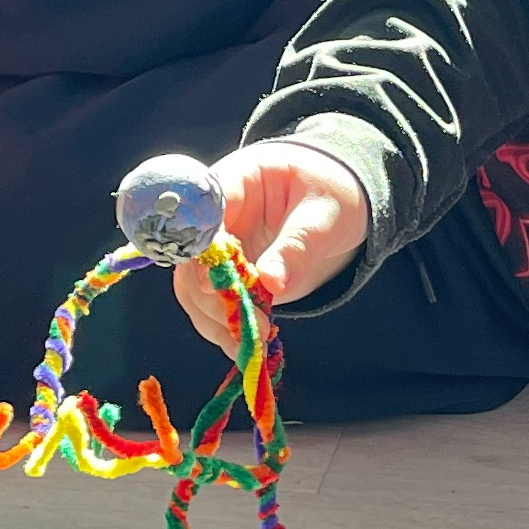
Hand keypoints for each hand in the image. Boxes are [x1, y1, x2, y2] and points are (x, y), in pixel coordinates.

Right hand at [171, 140, 371, 352]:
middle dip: (214, 295)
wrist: (338, 200)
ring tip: (250, 344)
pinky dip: (224, 328)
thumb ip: (297, 246)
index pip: (202, 212)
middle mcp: (216, 215)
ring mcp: (217, 246)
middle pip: (191, 257)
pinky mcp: (226, 274)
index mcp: (236, 180)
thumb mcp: (324, 215)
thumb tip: (271, 283)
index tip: (213, 283)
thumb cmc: (331, 193)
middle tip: (252, 324)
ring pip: (193, 287)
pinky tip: (244, 348)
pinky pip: (211, 303)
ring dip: (215, 319)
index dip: (201, 248)